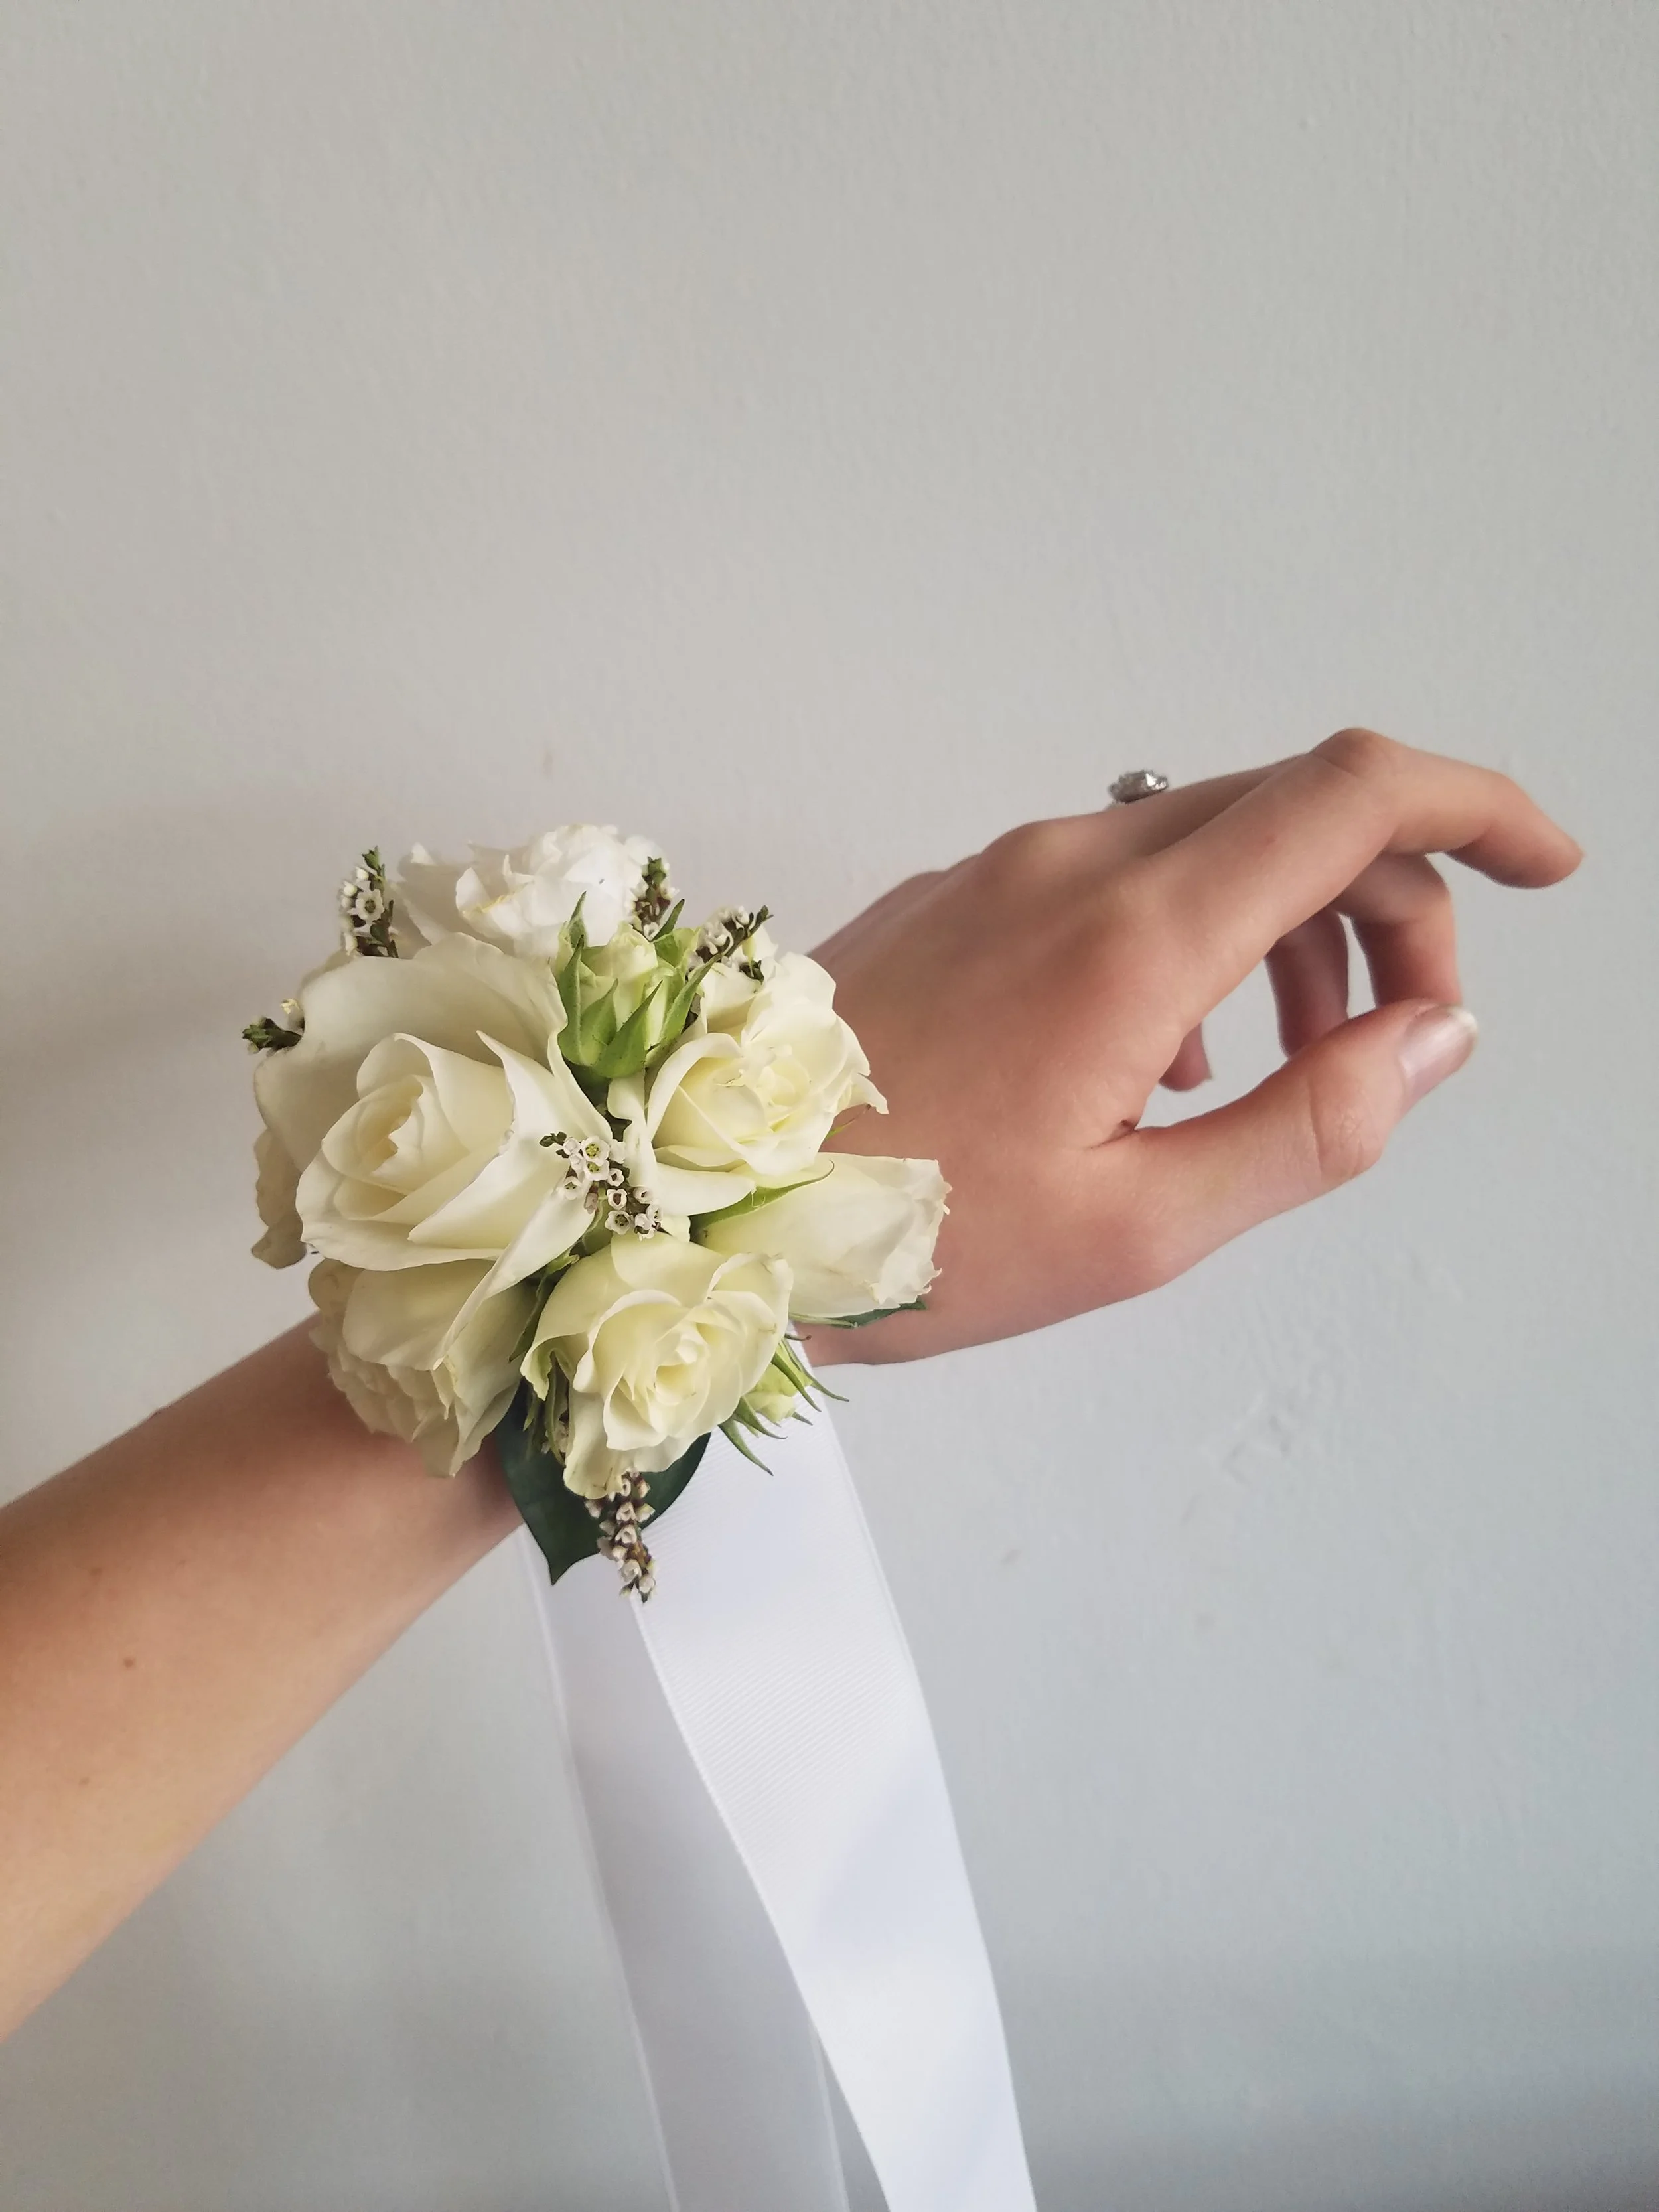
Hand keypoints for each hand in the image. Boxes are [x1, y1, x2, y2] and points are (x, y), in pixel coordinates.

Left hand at [806, 730, 1580, 1362]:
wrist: (692, 1198)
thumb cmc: (906, 1237)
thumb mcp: (1138, 1225)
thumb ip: (1311, 1125)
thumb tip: (1433, 1036)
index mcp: (1134, 937)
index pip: (1352, 793)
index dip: (1478, 807)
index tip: (1549, 866)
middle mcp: (1072, 863)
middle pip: (1295, 811)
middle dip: (1394, 903)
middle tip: (1406, 1038)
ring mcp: (1002, 868)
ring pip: (1206, 840)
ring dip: (1294, 927)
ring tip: (1292, 1063)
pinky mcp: (955, 896)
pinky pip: (1117, 875)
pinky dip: (1196, 937)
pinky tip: (1175, 1059)